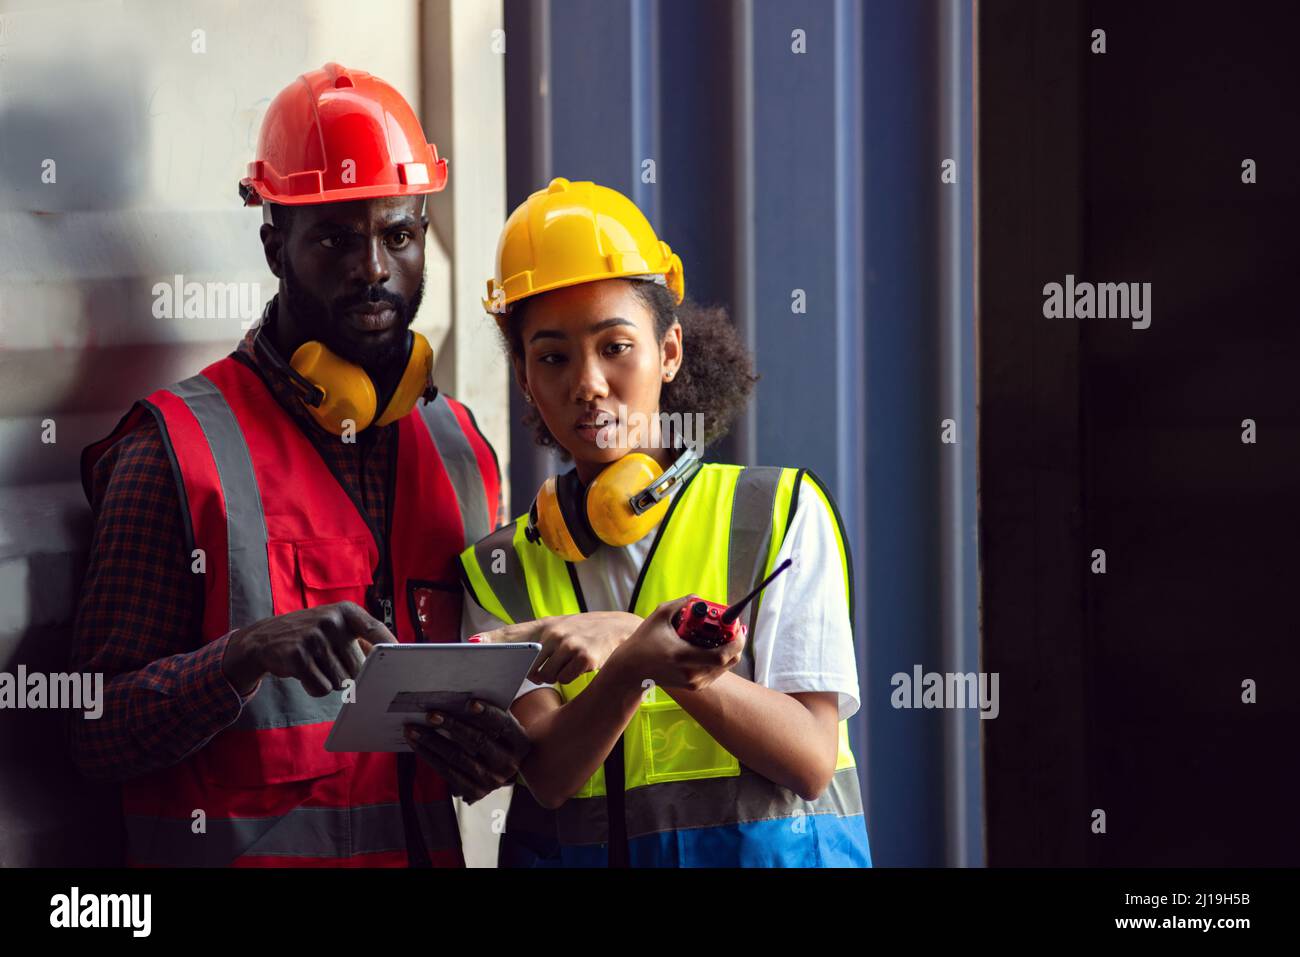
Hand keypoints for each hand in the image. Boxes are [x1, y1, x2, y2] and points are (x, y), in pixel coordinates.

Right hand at [222, 601, 391, 696]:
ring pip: (340, 680)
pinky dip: (315, 688)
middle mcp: (331, 621)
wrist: (265, 638)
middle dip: (348, 673)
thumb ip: (362, 641)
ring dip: (330, 680)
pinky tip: (305, 673)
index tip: (401, 657)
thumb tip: (390, 664)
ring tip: (316, 665)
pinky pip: (321, 688)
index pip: (375, 629)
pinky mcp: (297, 656)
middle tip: (330, 662)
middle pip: (358, 667)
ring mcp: (313, 638)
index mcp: (346, 612)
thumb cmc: (312, 636)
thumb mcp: (336, 627)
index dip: (390, 644)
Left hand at [404, 699, 531, 803]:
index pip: (503, 724)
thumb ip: (487, 715)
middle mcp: (509, 764)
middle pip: (478, 741)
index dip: (487, 714)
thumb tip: (460, 701)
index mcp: (521, 743)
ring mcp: (492, 781)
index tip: (469, 703)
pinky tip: (417, 744)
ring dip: (432, 742)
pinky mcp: (475, 792)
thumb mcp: (502, 727)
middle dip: (452, 725)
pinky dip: (430, 757)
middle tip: (430, 714)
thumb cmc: (498, 736)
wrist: (503, 767)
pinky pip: (448, 773)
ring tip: (413, 729)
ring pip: (458, 758)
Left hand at [474, 612, 642, 684]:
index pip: (511, 633)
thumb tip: (509, 653)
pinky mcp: (584, 657)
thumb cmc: (583, 632)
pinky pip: (565, 679)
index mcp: (544, 625)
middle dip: (535, 671)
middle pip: (528, 666)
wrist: (619, 629)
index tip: (471, 644)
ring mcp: (568, 644)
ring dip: (555, 675)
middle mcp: (554, 632)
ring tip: (568, 663)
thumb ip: (533, 640)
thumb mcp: (558, 629)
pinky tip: (581, 666)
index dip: (490, 639)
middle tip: (551, 664)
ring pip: (546, 676)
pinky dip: (570, 677)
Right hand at [603, 597, 745, 692]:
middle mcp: (691, 673)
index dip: (736, 641)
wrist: (631, 671)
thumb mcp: (658, 616)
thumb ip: (680, 604)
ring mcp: (694, 683)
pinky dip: (719, 657)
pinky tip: (710, 644)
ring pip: (726, 666)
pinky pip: (717, 671)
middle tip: (730, 626)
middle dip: (735, 642)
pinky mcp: (695, 686)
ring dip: (728, 648)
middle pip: (729, 661)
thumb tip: (698, 597)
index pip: (722, 655)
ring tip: (718, 632)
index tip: (738, 626)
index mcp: (683, 656)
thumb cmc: (642, 643)